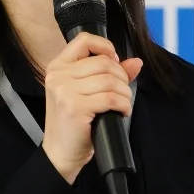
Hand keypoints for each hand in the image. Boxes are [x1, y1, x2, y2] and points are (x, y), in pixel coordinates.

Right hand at [41, 32, 141, 183]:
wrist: (60, 153)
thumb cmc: (73, 124)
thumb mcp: (85, 94)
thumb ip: (108, 74)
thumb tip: (136, 62)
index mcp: (57, 67)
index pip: (84, 40)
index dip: (105, 47)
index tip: (114, 61)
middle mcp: (58, 76)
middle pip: (103, 62)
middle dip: (121, 77)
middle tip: (122, 92)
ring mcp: (65, 91)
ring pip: (110, 80)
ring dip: (124, 93)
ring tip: (122, 104)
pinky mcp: (75, 107)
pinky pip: (111, 98)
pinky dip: (123, 105)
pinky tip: (121, 111)